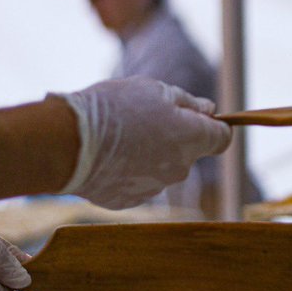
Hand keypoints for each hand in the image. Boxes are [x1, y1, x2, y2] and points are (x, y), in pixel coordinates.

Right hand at [52, 77, 230, 209]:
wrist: (68, 144)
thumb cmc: (114, 110)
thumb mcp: (155, 90)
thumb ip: (188, 102)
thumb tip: (209, 110)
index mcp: (192, 139)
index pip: (222, 138)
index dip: (214, 125)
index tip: (198, 116)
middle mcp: (180, 169)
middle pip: (189, 152)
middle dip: (175, 136)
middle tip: (144, 118)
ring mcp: (155, 188)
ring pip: (162, 167)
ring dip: (150, 153)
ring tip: (120, 136)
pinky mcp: (130, 200)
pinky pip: (137, 181)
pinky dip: (128, 170)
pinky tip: (107, 155)